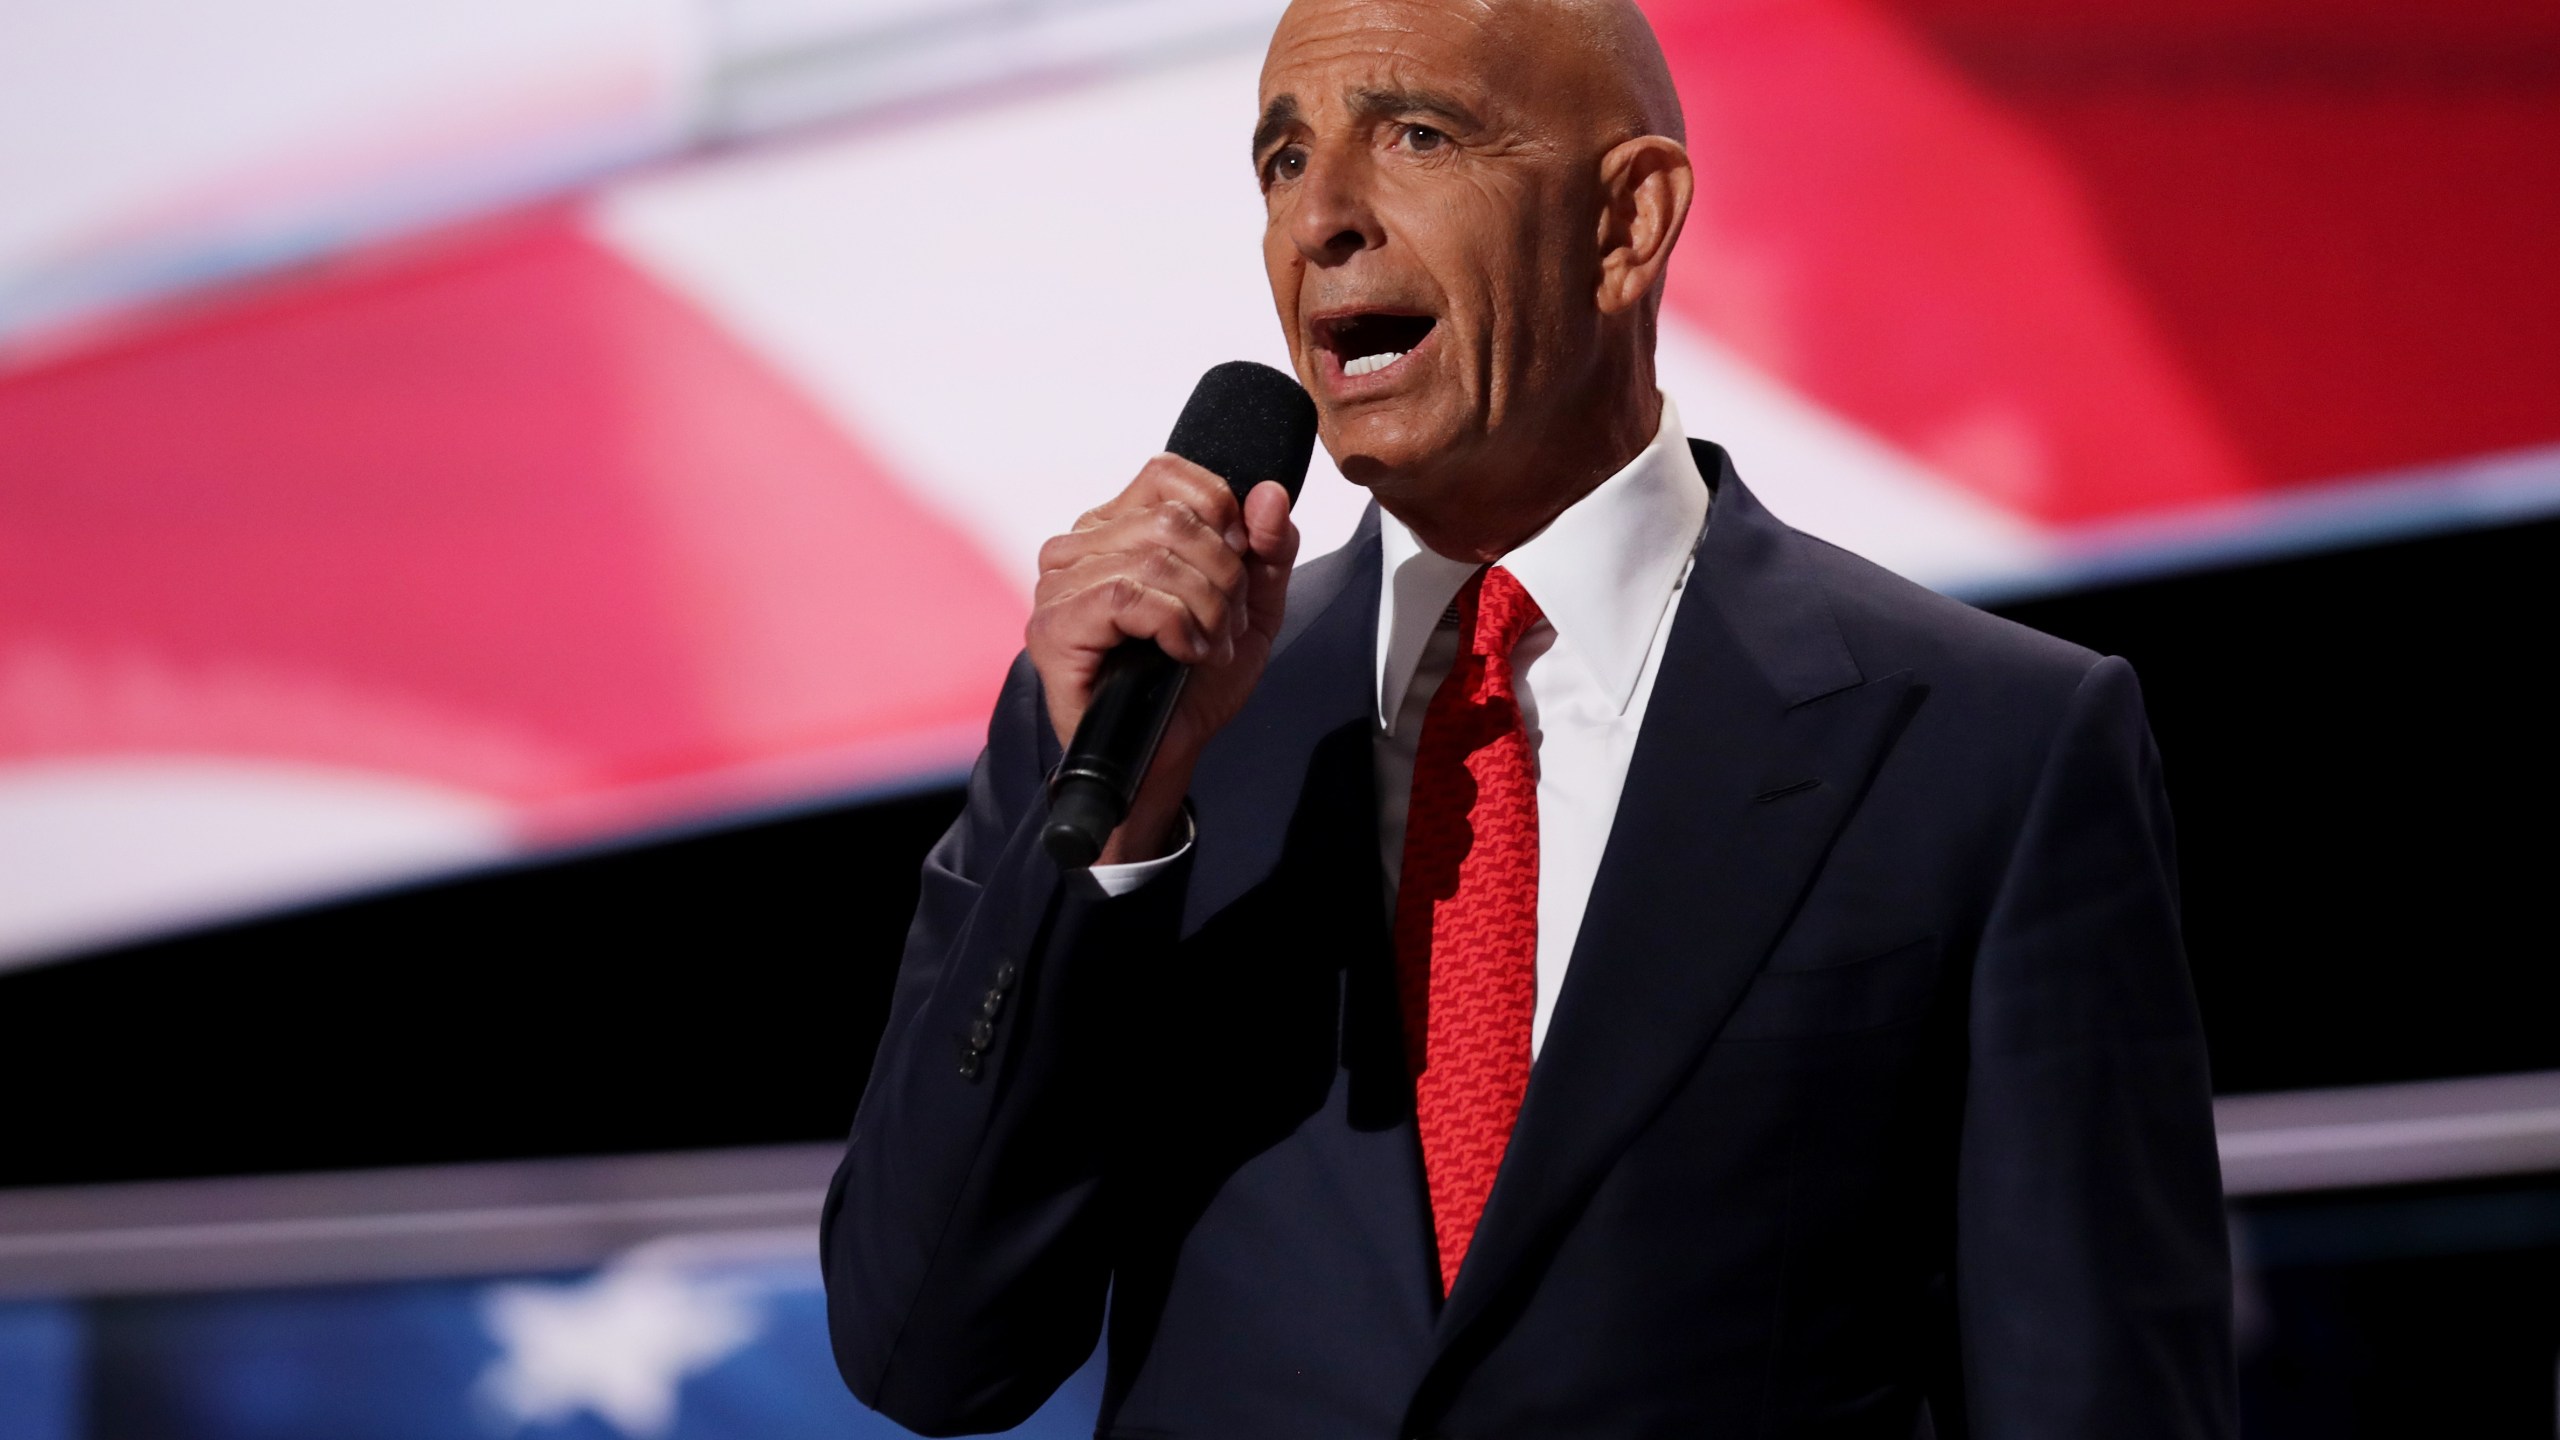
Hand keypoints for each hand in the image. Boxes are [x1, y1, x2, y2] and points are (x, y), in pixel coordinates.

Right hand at [1028, 456, 1298, 863]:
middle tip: (1225, 625)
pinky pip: (1127, 593)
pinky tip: (1183, 653)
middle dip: (1224, 576)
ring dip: (1205, 608)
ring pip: (1155, 556)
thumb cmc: (1194, 682)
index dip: (1220, 511)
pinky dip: (1174, 624)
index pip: (1169, 473)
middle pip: (1174, 519)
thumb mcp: (1250, 607)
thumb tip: (1270, 494)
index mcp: (1118, 526)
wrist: (1165, 757)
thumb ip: (1269, 548)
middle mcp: (1079, 546)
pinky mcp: (1054, 626)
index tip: (1240, 564)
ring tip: (1208, 647)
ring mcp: (1059, 584)